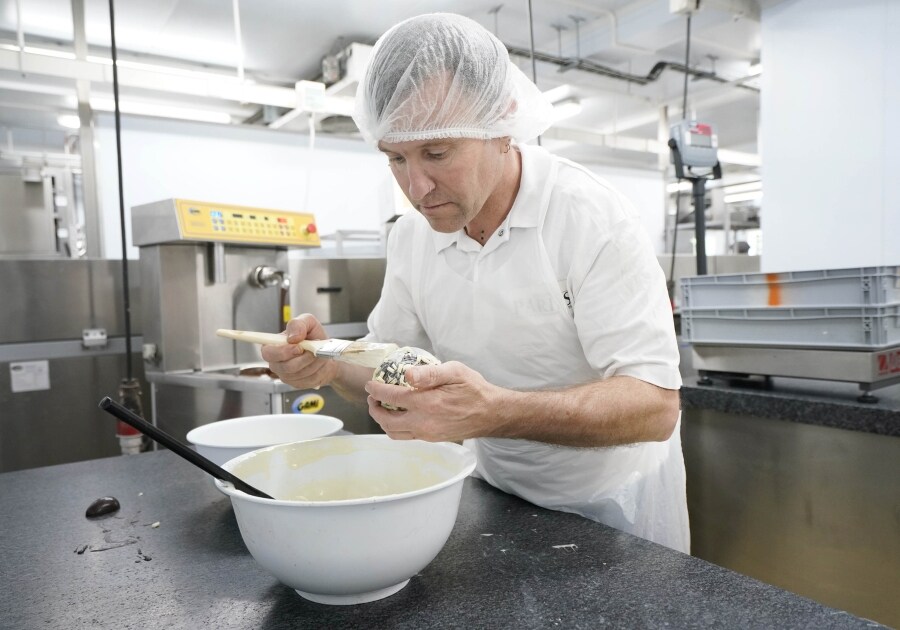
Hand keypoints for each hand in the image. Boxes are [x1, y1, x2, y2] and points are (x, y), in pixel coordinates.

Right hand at [260, 313, 338, 389]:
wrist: (327, 351)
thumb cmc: (313, 336)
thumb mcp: (307, 322)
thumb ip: (297, 324)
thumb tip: (292, 337)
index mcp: (273, 346)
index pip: (268, 353)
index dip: (283, 352)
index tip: (299, 347)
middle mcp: (277, 363)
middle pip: (286, 367)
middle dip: (304, 358)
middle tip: (314, 350)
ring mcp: (287, 375)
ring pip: (300, 373)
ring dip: (314, 362)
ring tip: (320, 353)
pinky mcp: (298, 383)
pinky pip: (309, 379)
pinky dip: (319, 369)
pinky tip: (321, 362)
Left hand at [365, 361, 506, 441]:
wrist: (491, 414)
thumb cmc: (475, 390)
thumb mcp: (455, 372)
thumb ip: (430, 373)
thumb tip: (407, 374)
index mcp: (426, 404)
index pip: (391, 398)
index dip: (376, 390)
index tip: (370, 384)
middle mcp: (423, 423)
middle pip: (386, 421)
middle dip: (374, 409)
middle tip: (373, 397)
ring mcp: (427, 434)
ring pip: (394, 432)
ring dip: (383, 420)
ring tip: (383, 407)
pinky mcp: (432, 439)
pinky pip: (406, 436)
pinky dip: (396, 426)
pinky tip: (401, 414)